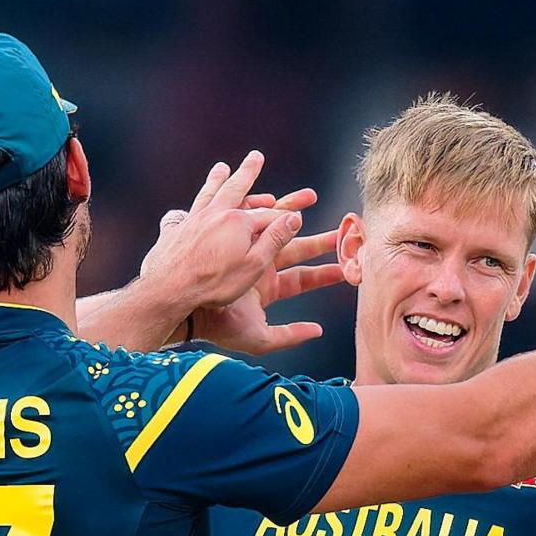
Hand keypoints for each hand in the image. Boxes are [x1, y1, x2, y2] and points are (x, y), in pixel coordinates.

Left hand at [132, 151, 309, 320]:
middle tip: (255, 156)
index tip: (296, 218)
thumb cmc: (215, 283)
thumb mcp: (254, 266)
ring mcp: (193, 221)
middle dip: (248, 172)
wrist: (168, 290)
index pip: (268, 215)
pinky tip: (180, 212)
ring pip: (207, 194)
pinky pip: (179, 215)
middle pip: (236, 188)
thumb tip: (294, 217)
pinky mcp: (173, 232)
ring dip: (216, 180)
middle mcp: (215, 214)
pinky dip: (184, 210)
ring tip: (221, 168)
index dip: (284, 218)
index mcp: (238, 222)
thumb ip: (274, 239)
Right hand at [187, 212, 344, 354]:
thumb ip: (289, 336)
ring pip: (276, 226)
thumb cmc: (221, 326)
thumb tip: (318, 331)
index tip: (346, 266)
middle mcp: (259, 268)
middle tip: (343, 228)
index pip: (302, 279)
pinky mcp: (232, 235)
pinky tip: (279, 200)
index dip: (324, 273)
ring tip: (311, 196)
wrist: (189, 309)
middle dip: (319, 239)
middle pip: (295, 248)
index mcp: (267, 289)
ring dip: (293, 211)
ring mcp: (246, 250)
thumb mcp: (260, 338)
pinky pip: (251, 216)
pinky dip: (266, 207)